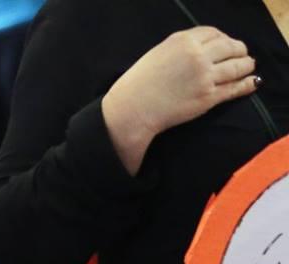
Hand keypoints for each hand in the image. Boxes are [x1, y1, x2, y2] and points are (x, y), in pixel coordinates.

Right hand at [102, 27, 256, 173]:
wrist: (131, 110)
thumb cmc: (137, 84)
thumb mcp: (158, 54)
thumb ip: (181, 48)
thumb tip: (202, 48)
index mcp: (183, 42)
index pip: (214, 33)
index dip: (223, 38)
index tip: (226, 44)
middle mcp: (197, 55)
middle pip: (230, 46)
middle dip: (239, 50)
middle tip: (242, 55)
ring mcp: (205, 76)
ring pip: (237, 66)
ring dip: (246, 65)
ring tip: (248, 67)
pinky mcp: (208, 96)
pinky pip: (234, 88)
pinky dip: (246, 84)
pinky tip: (251, 82)